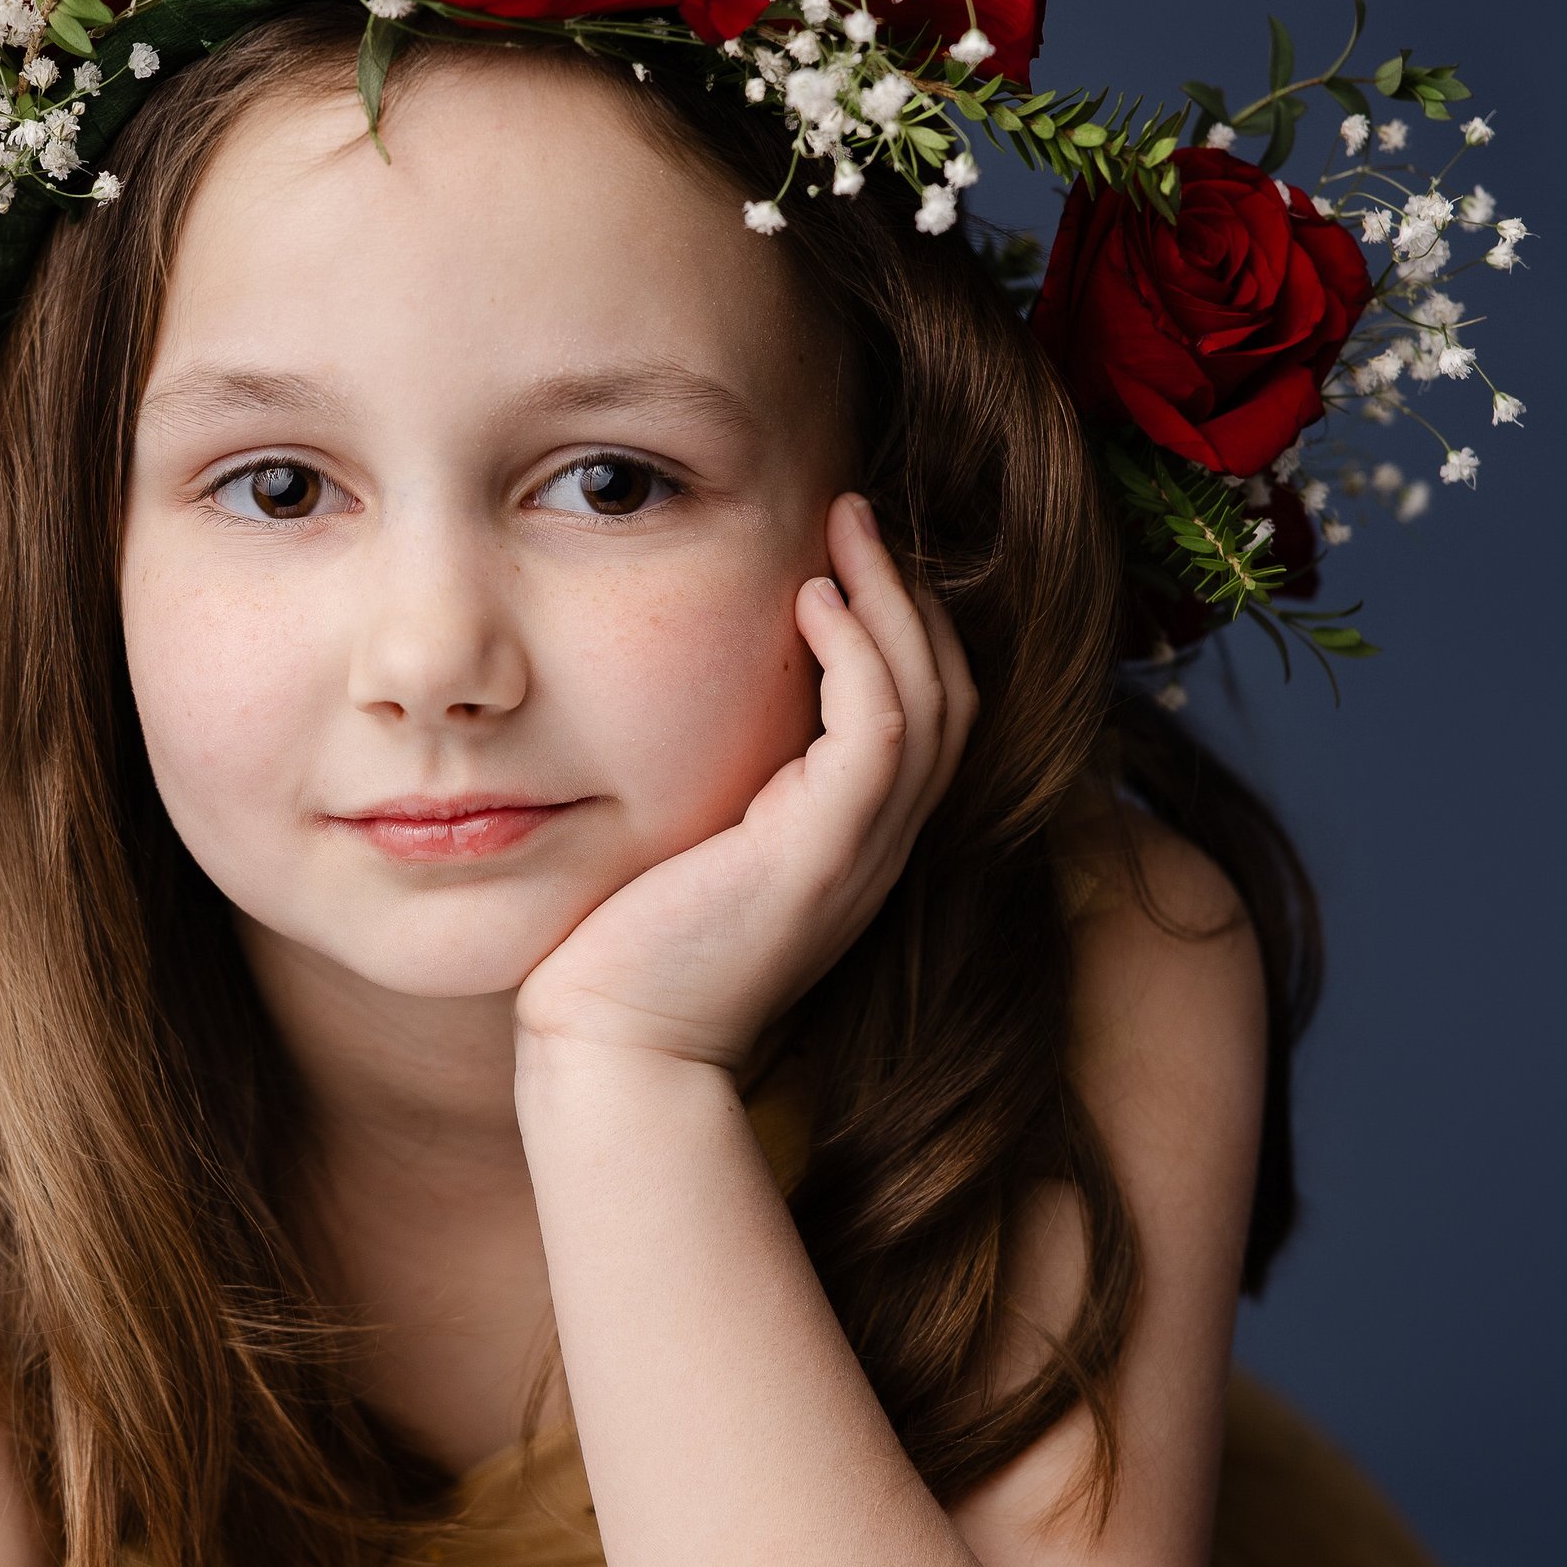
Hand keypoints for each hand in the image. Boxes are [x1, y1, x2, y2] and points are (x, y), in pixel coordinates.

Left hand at [514, 492, 976, 1072]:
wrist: (617, 1050)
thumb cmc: (628, 954)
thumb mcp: (691, 846)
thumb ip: (721, 783)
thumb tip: (685, 702)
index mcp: (853, 845)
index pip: (923, 717)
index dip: (901, 629)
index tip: (845, 557)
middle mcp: (877, 848)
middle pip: (949, 694)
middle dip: (910, 596)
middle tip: (855, 515)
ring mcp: (860, 854)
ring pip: (930, 700)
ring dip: (893, 602)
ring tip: (843, 529)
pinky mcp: (820, 856)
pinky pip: (879, 731)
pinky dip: (859, 654)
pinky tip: (812, 601)